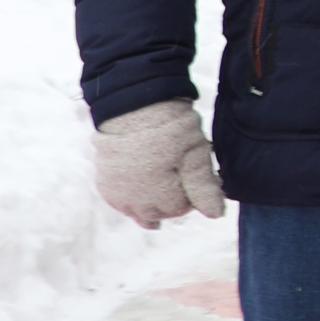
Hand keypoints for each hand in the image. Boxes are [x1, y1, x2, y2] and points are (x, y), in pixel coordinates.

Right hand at [93, 101, 226, 226]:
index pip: (180, 209)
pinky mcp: (104, 182)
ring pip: (138, 212)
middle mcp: (134, 198)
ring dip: (152, 205)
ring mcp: (116, 192)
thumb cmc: (170, 127)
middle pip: (159, 213)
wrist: (133, 106)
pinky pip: (119, 203)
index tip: (198, 179)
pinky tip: (143, 190)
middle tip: (182, 179)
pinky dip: (131, 201)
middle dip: (173, 202)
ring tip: (164, 187)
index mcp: (158, 193)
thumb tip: (215, 215)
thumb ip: (204, 187)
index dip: (192, 196)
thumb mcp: (196, 154)